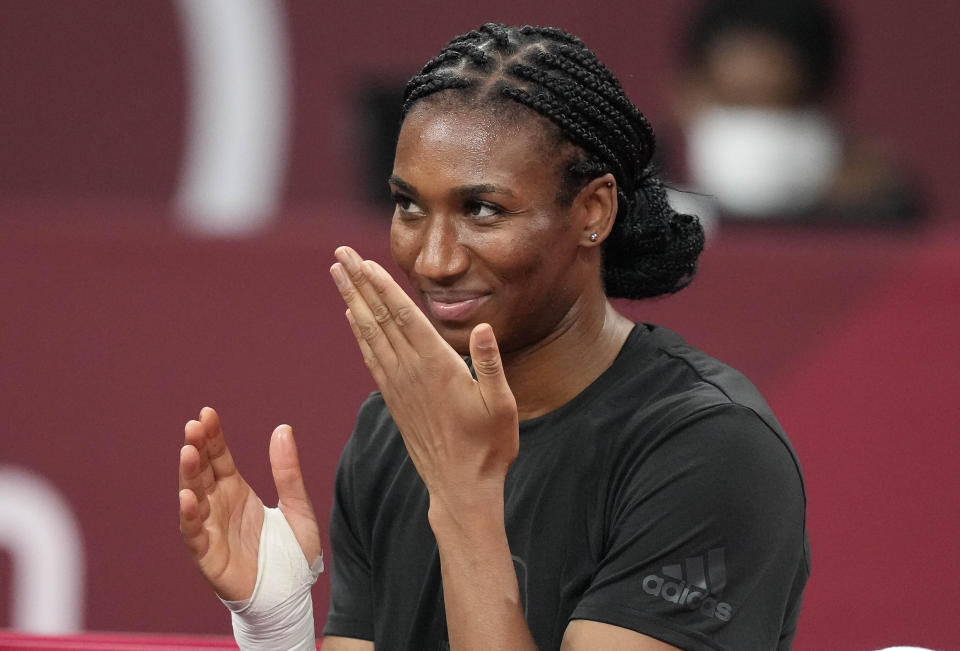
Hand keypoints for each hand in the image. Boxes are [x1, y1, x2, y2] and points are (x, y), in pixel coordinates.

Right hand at [178, 407, 321, 600]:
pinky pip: (195, 534)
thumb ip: (288, 472)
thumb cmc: (291, 553)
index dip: (212, 436)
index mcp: (237, 491)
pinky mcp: (208, 556)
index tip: (207, 413)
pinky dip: (190, 516)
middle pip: (202, 472)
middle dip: (196, 448)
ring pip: (193, 497)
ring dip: (188, 476)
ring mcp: (211, 529)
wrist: (291, 595)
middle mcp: (219, 506)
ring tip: (188, 452)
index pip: (219, 457)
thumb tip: (283, 429)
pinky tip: (188, 497)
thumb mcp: (297, 506)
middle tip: (194, 426)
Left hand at [330, 246, 518, 519]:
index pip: (404, 317)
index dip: (382, 287)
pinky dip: (358, 333)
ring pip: (369, 334)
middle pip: (379, 318)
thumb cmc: (489, 446)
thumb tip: (484, 327)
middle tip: (339, 254)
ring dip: (352, 301)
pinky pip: (371, 357)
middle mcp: (411, 371)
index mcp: (438, 367)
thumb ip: (493, 364)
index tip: (363, 261)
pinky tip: (352, 318)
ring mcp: (399, 385)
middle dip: (358, 283)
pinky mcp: (394, 399)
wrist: (460, 487)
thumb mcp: (502, 405)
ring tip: (338, 275)